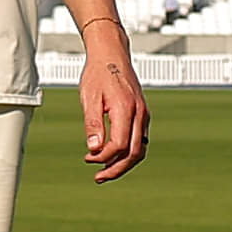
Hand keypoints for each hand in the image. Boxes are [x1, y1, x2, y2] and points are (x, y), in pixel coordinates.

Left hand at [72, 31, 150, 180]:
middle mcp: (140, 113)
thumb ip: (92, 124)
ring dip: (123, 164)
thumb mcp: (89, 98)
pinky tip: (113, 155)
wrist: (111, 54)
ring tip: (105, 171)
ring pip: (140, 149)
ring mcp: (143, 114)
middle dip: (116, 169)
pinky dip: (128, 152)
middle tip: (99, 177)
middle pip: (134, 153)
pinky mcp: (142, 114)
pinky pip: (139, 140)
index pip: (119, 145)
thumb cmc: (98, 72)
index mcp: (126, 109)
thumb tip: (94, 149)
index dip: (104, 158)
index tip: (88, 158)